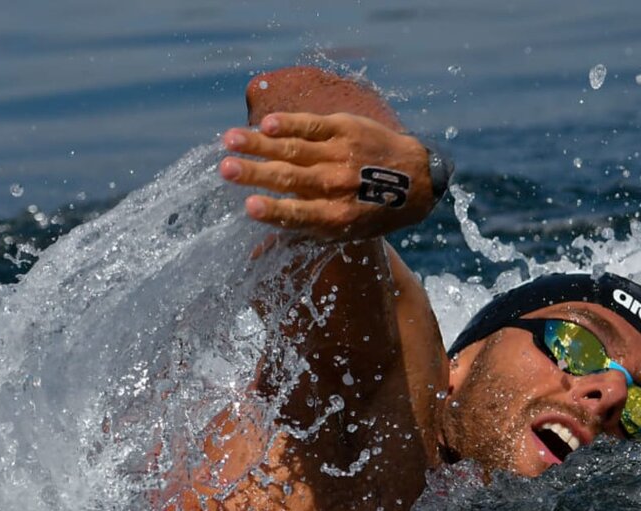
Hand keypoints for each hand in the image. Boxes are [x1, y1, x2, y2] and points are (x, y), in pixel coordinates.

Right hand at [220, 111, 434, 241]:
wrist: (415, 180)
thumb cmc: (369, 212)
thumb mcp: (339, 234)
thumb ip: (296, 238)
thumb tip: (252, 256)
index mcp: (335, 217)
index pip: (298, 215)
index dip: (274, 211)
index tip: (249, 207)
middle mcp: (338, 186)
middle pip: (289, 178)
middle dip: (255, 174)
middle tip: (225, 170)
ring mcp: (341, 155)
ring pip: (294, 148)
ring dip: (259, 143)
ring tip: (230, 140)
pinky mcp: (346, 129)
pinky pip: (313, 125)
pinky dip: (290, 124)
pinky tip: (267, 124)